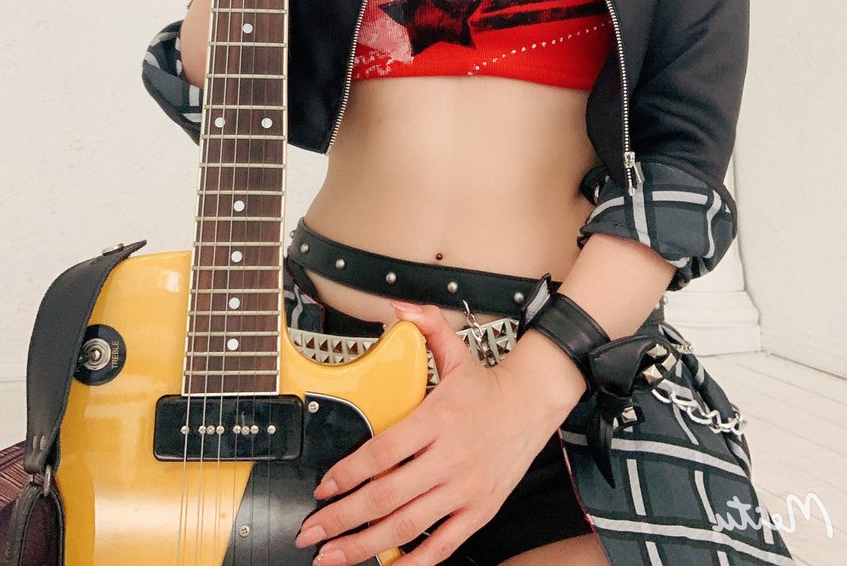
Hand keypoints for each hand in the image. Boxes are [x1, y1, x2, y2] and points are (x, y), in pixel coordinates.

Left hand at [294, 303, 571, 565]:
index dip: (348, 474)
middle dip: (343, 518)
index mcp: (437, 420)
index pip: (383, 452)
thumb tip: (399, 307)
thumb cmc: (488, 385)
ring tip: (335, 556)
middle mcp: (449, 458)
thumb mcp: (456, 350)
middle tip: (312, 532)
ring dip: (366, 544)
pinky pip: (444, 544)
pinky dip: (414, 562)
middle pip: (388, 495)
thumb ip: (426, 325)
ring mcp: (465, 489)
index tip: (323, 488)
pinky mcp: (479, 510)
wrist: (534, 404)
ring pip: (409, 524)